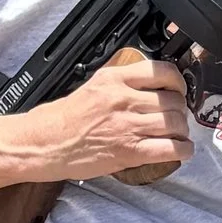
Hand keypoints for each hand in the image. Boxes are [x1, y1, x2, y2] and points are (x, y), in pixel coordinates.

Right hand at [27, 57, 192, 181]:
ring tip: (176, 136)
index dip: (179, 83)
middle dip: (181, 112)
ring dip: (182, 132)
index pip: (163, 72)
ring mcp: (127, 125)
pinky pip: (171, 149)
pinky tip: (180, 151)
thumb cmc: (59, 120)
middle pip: (174, 101)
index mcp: (114, 79)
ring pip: (176, 124)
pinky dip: (182, 151)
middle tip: (175, 119)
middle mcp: (123, 99)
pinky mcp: (129, 151)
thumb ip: (121, 85)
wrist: (39, 144)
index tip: (179, 90)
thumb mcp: (91, 88)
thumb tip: (150, 89)